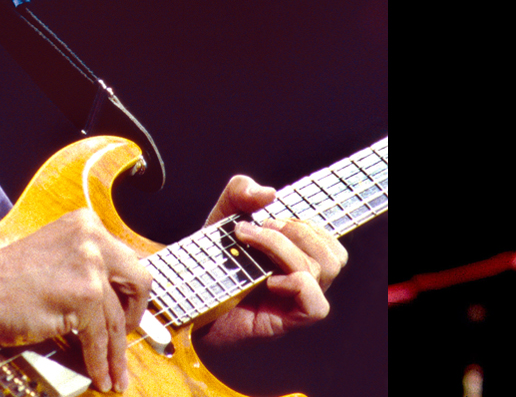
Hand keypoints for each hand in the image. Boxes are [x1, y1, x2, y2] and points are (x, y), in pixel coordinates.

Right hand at [0, 208, 152, 392]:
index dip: (130, 294)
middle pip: (138, 282)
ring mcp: (91, 266)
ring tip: (116, 374)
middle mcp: (95, 239)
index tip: (128, 315)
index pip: (126, 262)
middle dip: (135, 316)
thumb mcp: (58, 254)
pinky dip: (100, 361)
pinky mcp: (83, 295)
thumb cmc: (7, 278)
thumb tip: (116, 299)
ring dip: (117, 353)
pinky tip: (99, 375)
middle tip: (124, 337)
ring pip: (117, 318)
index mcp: (88, 225)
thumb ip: (86, 265)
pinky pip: (99, 337)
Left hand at [195, 175, 348, 348]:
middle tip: (258, 228)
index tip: (270, 217)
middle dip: (296, 231)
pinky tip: (268, 281)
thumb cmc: (209, 262)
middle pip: (332, 254)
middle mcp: (303, 280)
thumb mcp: (223, 216)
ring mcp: (296, 302)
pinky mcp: (285, 322)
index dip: (310, 224)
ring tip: (252, 244)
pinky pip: (316, 306)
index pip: (329, 241)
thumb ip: (241, 191)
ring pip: (324, 271)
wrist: (183, 300)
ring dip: (286, 248)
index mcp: (297, 256)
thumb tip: (269, 194)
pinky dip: (297, 285)